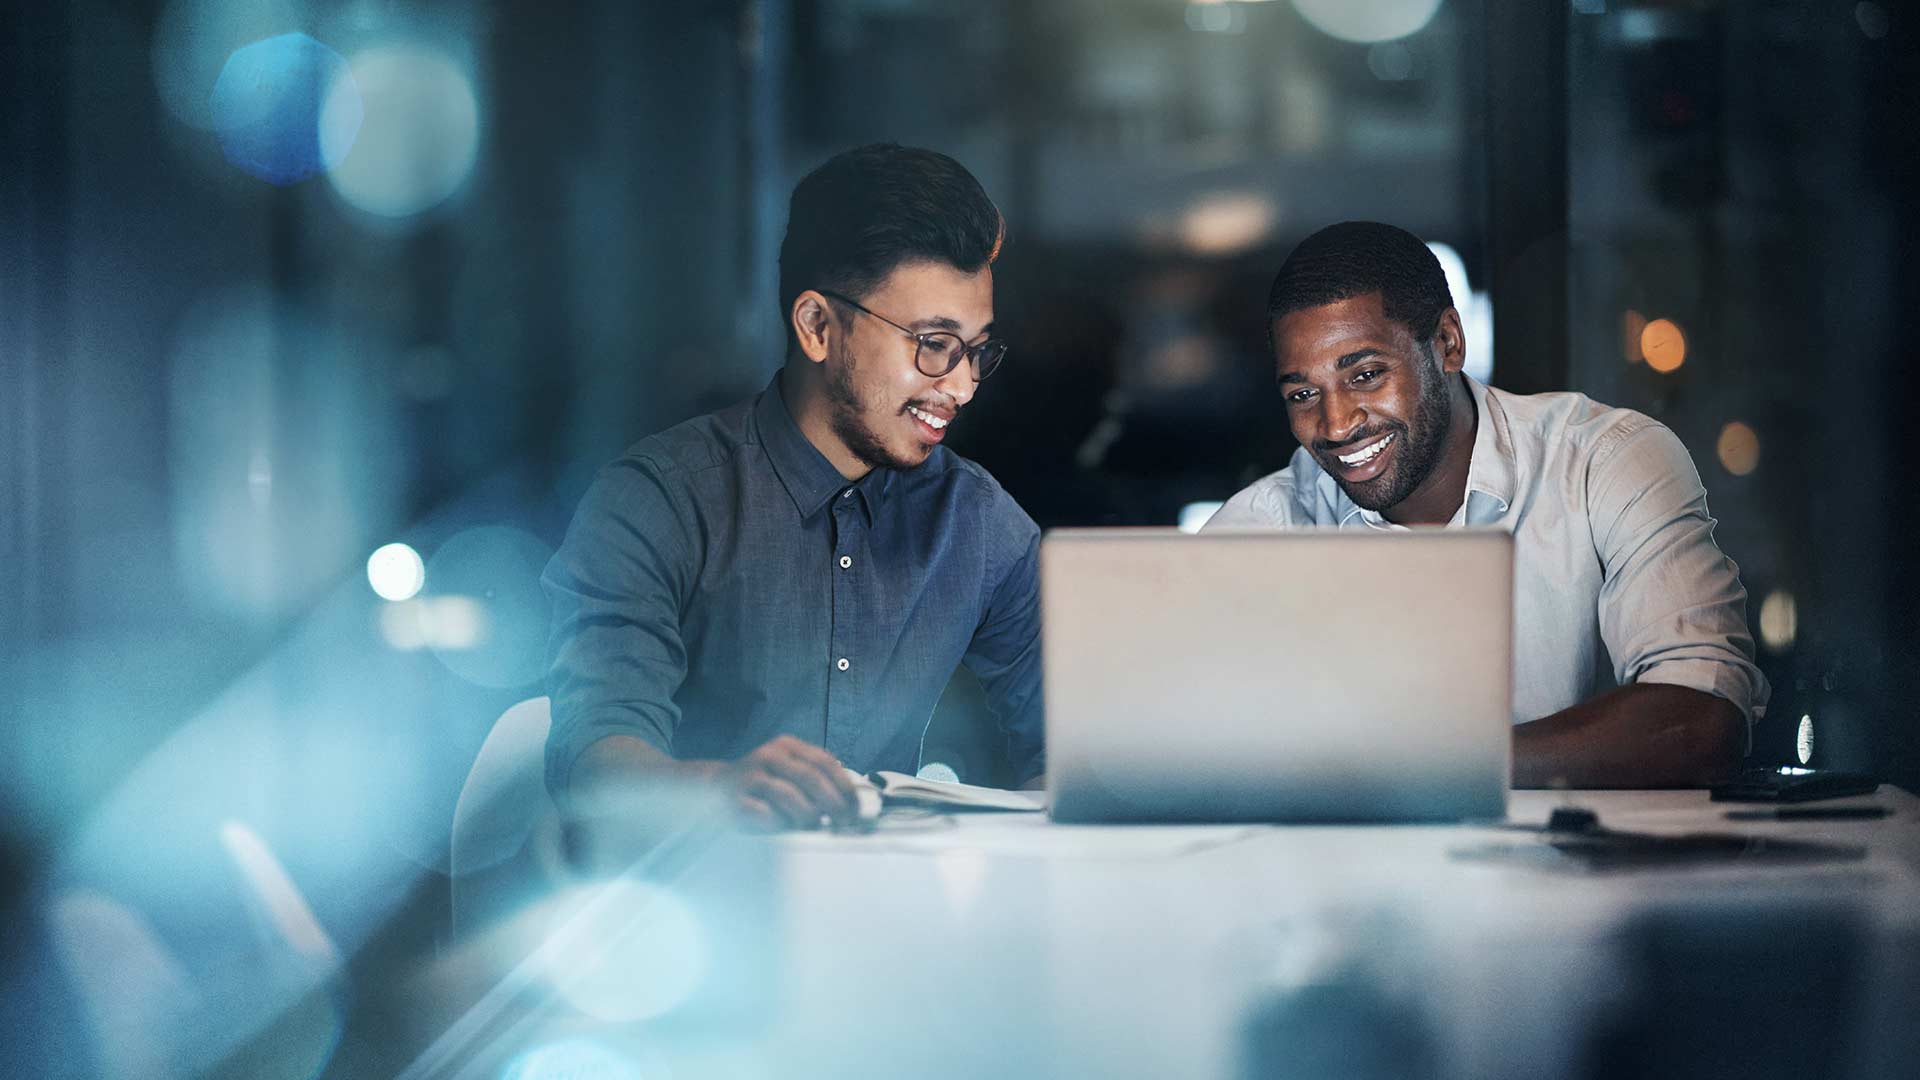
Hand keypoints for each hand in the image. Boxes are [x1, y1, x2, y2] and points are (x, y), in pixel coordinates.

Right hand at [718, 735, 859, 829]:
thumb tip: (851, 804)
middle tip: (843, 823)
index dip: (845, 787)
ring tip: (810, 825)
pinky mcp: (735, 799)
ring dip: (807, 816)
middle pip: (811, 778)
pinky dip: (779, 823)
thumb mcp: (790, 772)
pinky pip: (765, 814)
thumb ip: (817, 780)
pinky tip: (782, 826)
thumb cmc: (764, 786)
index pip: (825, 762)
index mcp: (787, 746)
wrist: (716, 789)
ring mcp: (750, 776)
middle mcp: (769, 756)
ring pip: (790, 796)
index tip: (856, 809)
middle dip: (833, 804)